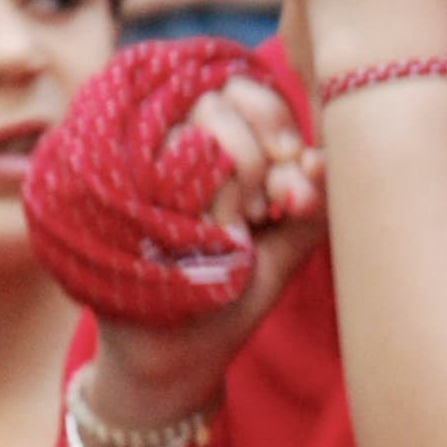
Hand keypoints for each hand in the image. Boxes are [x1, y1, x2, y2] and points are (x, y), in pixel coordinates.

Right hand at [84, 72, 324, 416]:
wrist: (174, 360)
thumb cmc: (228, 299)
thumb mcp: (282, 250)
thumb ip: (311, 205)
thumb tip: (327, 155)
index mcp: (201, 147)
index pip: (235, 86)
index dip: (272, 113)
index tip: (296, 161)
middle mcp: (161, 147)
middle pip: (217, 100)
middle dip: (262, 148)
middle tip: (271, 204)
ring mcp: (135, 170)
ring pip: (199, 127)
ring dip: (244, 172)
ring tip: (248, 221)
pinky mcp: (119, 196)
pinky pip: (172, 165)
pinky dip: (215, 195)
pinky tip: (226, 229)